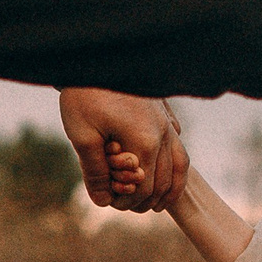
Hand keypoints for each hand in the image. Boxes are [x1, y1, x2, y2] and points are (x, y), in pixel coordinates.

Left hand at [59, 88, 186, 211]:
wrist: (96, 57)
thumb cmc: (85, 95)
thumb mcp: (82, 135)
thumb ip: (94, 171)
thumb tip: (103, 202)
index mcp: (144, 142)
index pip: (144, 188)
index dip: (127, 201)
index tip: (110, 202)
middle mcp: (163, 134)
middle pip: (164, 181)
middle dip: (145, 199)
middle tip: (126, 205)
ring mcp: (167, 123)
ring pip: (179, 166)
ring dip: (169, 188)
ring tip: (156, 202)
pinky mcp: (165, 113)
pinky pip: (178, 146)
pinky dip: (174, 166)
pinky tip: (163, 172)